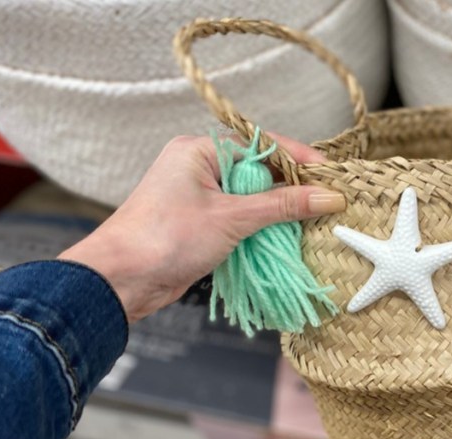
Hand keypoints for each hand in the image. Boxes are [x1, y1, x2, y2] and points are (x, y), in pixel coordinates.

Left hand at [59, 134, 344, 322]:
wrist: (118, 280)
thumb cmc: (166, 238)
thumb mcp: (232, 218)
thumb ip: (283, 205)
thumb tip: (331, 196)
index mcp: (201, 150)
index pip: (263, 145)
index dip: (300, 160)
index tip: (333, 176)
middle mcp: (200, 167)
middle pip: (261, 170)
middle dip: (293, 188)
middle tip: (330, 201)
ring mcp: (200, 196)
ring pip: (254, 197)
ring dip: (280, 211)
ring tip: (316, 220)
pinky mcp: (202, 223)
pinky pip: (243, 218)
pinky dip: (264, 228)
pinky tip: (288, 237)